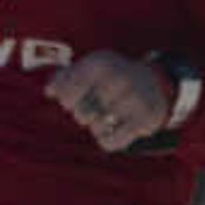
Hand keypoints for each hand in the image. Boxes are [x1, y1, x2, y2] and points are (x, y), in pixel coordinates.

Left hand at [46, 50, 169, 151]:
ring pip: (97, 128)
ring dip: (96, 127)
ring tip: (105, 117)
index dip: (66, 101)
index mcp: (100, 63)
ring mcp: (135, 98)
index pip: (67, 93)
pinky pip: (111, 142)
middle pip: (81, 114)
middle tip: (91, 109)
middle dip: (82, 115)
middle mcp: (119, 77)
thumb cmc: (110, 78)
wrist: (155, 83)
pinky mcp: (145, 119)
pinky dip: (108, 140)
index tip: (70, 100)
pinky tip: (114, 129)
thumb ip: (63, 78)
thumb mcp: (88, 69)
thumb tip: (49, 91)